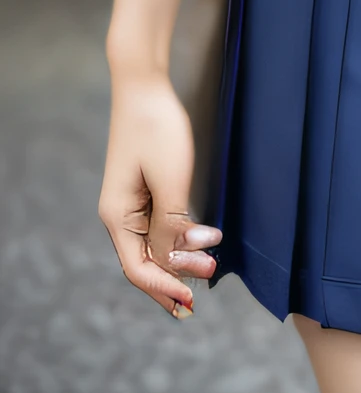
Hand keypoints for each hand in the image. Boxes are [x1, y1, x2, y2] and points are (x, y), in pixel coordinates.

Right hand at [99, 71, 219, 316]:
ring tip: (209, 268)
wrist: (146, 90)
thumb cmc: (157, 130)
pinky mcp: (145, 191)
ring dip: (180, 259)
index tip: (191, 301)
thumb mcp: (169, 178)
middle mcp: (120, 216)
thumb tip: (174, 258)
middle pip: (145, 261)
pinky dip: (178, 239)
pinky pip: (159, 226)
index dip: (164, 288)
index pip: (139, 267)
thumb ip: (170, 220)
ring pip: (154, 244)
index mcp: (118, 217)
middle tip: (204, 291)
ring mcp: (132, 204)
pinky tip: (197, 244)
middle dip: (174, 279)